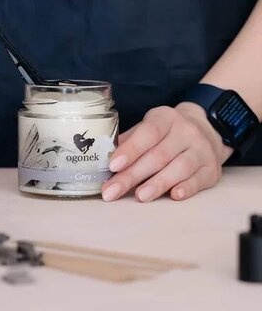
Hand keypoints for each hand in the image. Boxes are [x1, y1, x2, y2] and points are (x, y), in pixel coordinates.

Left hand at [101, 102, 232, 202]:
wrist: (208, 130)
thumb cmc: (167, 133)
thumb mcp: (149, 127)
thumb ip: (129, 141)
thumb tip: (104, 157)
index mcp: (165, 118)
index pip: (147, 133)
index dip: (130, 150)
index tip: (113, 166)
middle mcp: (186, 132)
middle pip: (158, 156)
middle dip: (132, 175)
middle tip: (112, 191)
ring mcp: (202, 150)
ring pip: (179, 168)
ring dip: (158, 184)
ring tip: (139, 196)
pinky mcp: (212, 169)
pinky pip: (198, 180)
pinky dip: (186, 188)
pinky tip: (173, 196)